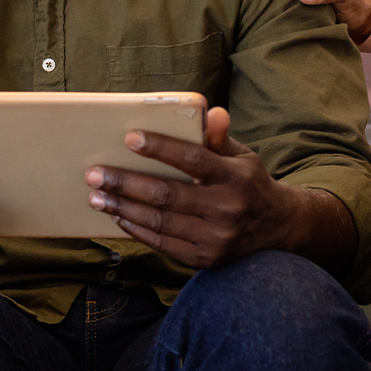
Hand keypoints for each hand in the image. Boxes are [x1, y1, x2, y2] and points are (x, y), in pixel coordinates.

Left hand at [85, 106, 303, 267]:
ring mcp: (216, 238)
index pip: (193, 159)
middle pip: (167, 195)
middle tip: (94, 174)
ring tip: (96, 197)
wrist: (276, 229)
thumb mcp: (242, 156)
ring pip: (160, 222)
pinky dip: (136, 230)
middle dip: (125, 183)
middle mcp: (226, 209)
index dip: (160, 148)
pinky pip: (162, 244)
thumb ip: (219, 137)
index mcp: (235, 177)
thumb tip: (210, 110)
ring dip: (123, 209)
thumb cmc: (248, 183)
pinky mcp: (205, 259)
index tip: (129, 138)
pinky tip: (118, 216)